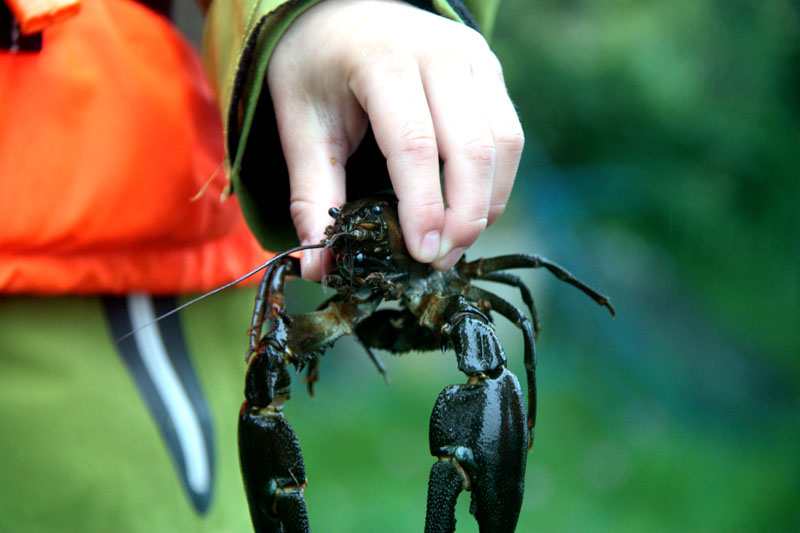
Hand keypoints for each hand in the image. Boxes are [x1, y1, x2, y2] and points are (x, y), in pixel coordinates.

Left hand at [267, 0, 523, 278]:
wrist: (344, 11)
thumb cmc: (318, 68)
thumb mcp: (301, 125)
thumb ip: (312, 195)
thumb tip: (318, 268)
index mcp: (382, 59)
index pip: (415, 144)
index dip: (424, 207)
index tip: (421, 254)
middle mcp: (439, 52)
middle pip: (471, 148)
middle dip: (463, 215)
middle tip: (439, 259)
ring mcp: (473, 57)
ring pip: (502, 144)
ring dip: (485, 203)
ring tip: (454, 242)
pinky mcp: (489, 69)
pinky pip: (508, 136)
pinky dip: (495, 182)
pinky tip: (469, 210)